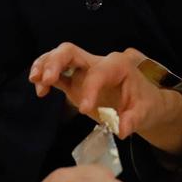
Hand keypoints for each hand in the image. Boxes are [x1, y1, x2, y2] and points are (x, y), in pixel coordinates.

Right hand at [28, 43, 181, 151]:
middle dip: (55, 62)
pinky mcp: (74, 80)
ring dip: (44, 66)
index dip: (90, 90)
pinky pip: (56, 73)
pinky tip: (40, 91)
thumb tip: (122, 130)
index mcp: (116, 66)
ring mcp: (83, 69)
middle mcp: (97, 62)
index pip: (98, 73)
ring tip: (36, 81)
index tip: (85, 110)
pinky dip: (44, 77)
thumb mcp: (145, 112)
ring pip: (59, 57)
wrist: (145, 102)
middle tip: (46, 79)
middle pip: (70, 51)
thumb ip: (133, 119)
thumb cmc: (146, 103)